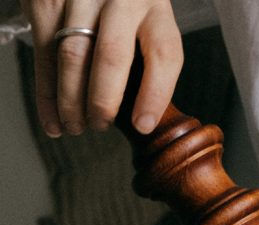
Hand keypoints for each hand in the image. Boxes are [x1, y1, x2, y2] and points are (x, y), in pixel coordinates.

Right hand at [20, 0, 181, 137]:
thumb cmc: (122, 4)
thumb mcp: (146, 19)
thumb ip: (146, 56)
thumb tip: (140, 119)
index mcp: (154, 6)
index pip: (163, 53)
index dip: (154, 94)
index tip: (143, 125)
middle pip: (112, 55)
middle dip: (103, 100)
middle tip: (100, 124)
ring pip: (73, 55)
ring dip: (71, 99)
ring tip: (75, 126)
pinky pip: (44, 52)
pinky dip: (46, 92)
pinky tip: (53, 119)